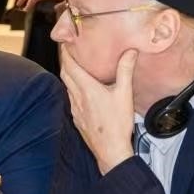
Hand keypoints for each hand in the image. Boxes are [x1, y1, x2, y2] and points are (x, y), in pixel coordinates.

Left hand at [60, 48, 136, 174]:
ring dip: (68, 75)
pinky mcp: (77, 118)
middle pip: (65, 75)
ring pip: (67, 87)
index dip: (65, 53)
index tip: (64, 43)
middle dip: (65, 62)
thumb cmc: (117, 124)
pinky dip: (72, 89)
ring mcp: (75, 109)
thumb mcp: (124, 94)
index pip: (70, 66)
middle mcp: (77, 98)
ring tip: (74, 67)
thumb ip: (125, 71)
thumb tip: (130, 52)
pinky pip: (71, 99)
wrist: (109, 150)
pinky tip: (80, 90)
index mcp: (86, 89)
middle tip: (67, 51)